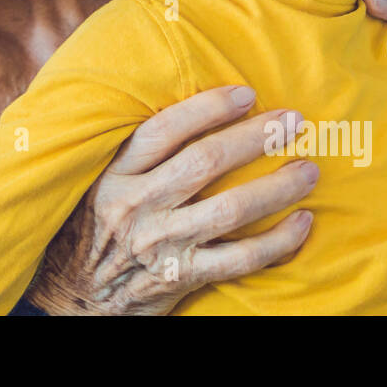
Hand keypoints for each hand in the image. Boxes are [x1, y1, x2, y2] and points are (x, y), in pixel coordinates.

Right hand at [25, 86, 316, 314]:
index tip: (246, 93)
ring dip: (276, 187)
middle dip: (254, 138)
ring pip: (230, 209)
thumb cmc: (100, 225)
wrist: (78, 293)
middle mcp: (138, 206)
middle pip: (205, 163)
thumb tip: (190, 103)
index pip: (165, 130)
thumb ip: (138, 151)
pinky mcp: (182, 277)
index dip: (208, 108)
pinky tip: (303, 223)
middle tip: (292, 121)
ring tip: (308, 169)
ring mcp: (161, 244)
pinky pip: (241, 258)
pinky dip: (278, 241)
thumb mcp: (103, 181)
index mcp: (117, 174)